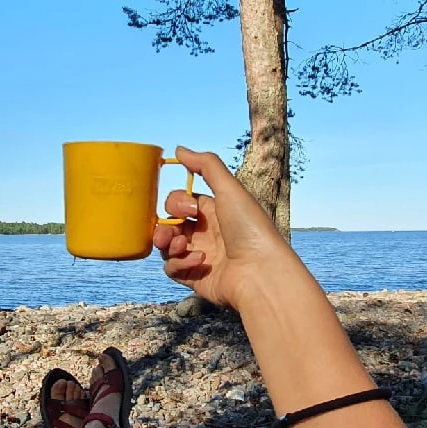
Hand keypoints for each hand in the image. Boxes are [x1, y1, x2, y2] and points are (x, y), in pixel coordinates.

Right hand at [152, 147, 295, 309]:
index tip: (190, 209)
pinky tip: (199, 261)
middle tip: (174, 230)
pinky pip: (172, 268)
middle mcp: (206, 233)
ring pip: (166, 246)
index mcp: (214, 212)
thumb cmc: (250, 228)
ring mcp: (199, 256)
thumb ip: (205, 165)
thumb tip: (178, 149)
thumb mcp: (230, 189)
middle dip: (164, 224)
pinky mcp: (195, 278)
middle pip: (169, 224)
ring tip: (179, 245)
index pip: (181, 202)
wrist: (261, 272)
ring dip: (166, 243)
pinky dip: (178, 263)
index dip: (177, 202)